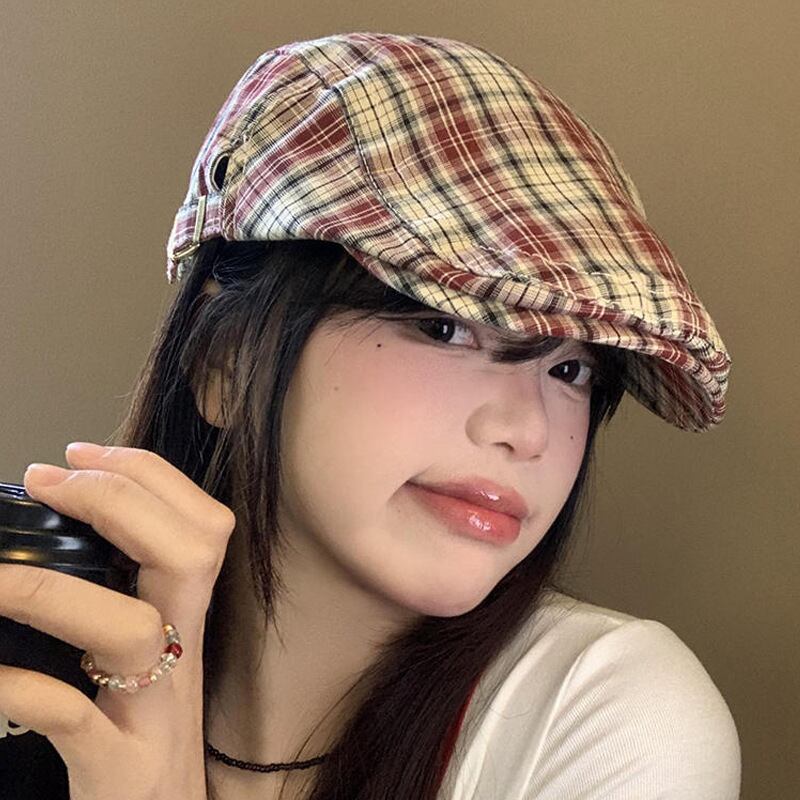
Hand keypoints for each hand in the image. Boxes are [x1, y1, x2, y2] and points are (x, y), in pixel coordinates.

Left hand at [0, 443, 235, 799]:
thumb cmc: (139, 722)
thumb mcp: (145, 649)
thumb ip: (122, 589)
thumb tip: (62, 525)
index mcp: (188, 615)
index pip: (203, 524)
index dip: (148, 475)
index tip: (80, 454)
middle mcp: (184, 651)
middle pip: (191, 556)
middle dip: (122, 501)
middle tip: (52, 481)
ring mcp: (153, 708)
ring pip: (133, 631)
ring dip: (53, 590)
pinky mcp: (119, 766)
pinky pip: (75, 717)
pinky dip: (25, 687)